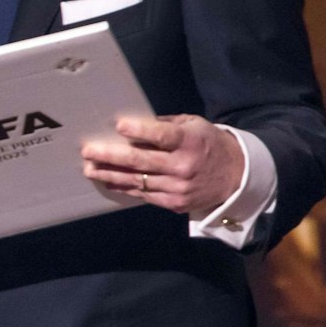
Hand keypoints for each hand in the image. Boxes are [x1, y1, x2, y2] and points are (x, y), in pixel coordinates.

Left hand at [81, 114, 244, 215]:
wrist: (237, 175)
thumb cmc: (208, 143)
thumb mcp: (194, 125)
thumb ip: (166, 124)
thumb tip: (134, 123)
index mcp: (190, 142)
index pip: (163, 136)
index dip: (140, 131)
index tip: (119, 125)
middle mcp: (183, 166)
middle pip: (141, 160)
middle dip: (111, 155)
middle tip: (88, 151)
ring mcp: (179, 187)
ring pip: (137, 181)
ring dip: (110, 174)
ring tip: (90, 169)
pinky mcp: (175, 203)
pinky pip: (144, 195)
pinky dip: (125, 188)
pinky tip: (109, 182)